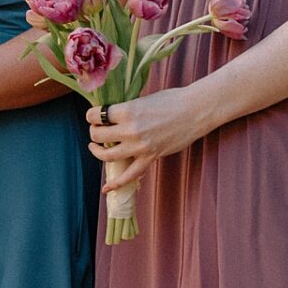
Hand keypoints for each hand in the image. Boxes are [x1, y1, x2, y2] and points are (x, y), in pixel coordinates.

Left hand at [85, 84, 209, 188]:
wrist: (195, 111)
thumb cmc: (171, 100)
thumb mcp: (142, 99)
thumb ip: (126, 109)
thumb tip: (111, 115)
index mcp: (127, 111)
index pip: (96, 116)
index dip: (91, 116)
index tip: (93, 116)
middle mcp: (130, 130)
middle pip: (98, 136)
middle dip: (94, 133)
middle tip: (96, 130)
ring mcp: (140, 147)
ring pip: (107, 156)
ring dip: (97, 152)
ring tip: (95, 147)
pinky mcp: (150, 157)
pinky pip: (129, 175)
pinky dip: (115, 184)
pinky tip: (106, 188)